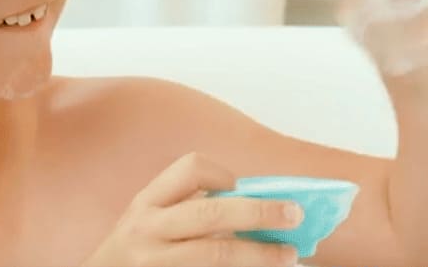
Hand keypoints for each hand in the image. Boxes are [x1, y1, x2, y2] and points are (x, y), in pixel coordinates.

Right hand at [82, 153, 302, 266]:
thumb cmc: (133, 254)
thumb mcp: (148, 223)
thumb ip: (188, 211)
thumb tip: (259, 207)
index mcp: (146, 204)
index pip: (189, 169)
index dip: (222, 174)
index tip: (241, 187)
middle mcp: (146, 231)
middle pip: (211, 213)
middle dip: (259, 212)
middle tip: (294, 215)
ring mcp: (153, 263)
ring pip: (216, 253)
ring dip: (259, 254)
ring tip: (288, 256)